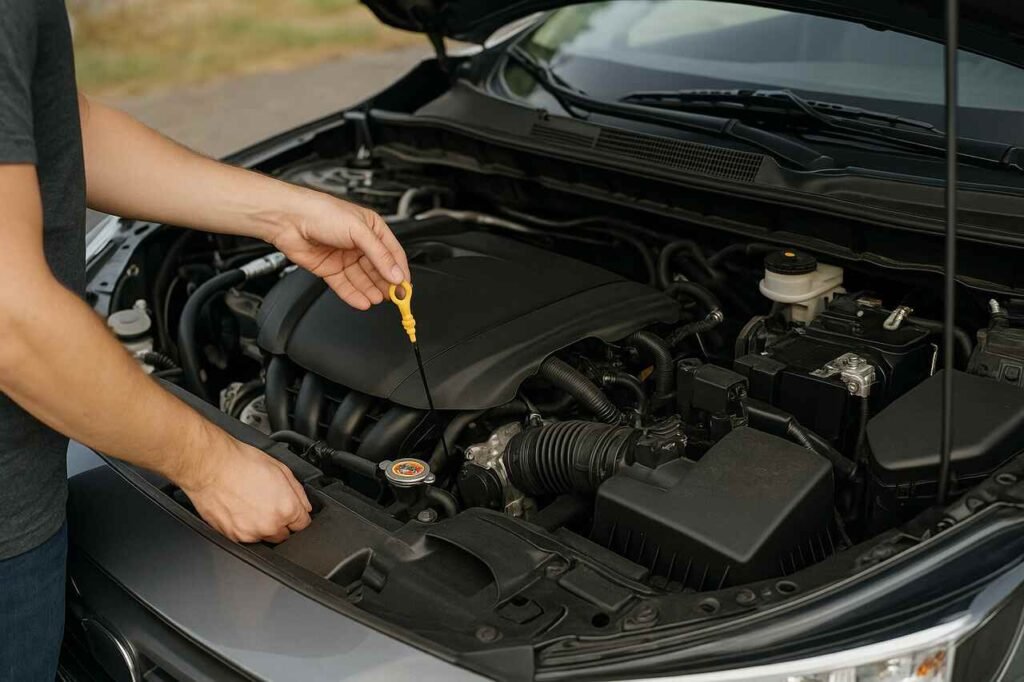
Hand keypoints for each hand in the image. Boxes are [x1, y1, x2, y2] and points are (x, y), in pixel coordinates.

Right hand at [180, 438, 312, 543]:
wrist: (211, 466)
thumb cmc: (242, 463)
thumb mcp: (281, 469)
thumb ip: (298, 493)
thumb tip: (305, 506)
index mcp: (286, 509)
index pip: (303, 525)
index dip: (298, 516)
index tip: (292, 511)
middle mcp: (270, 525)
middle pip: (285, 535)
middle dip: (281, 522)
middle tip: (268, 504)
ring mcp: (250, 534)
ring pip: (265, 538)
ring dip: (263, 527)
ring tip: (252, 505)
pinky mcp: (232, 536)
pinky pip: (245, 538)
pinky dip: (245, 528)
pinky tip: (239, 510)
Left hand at [270, 194, 410, 309]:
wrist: (289, 219)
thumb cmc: (322, 212)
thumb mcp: (359, 230)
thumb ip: (380, 255)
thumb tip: (396, 274)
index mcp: (372, 229)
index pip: (393, 254)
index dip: (400, 271)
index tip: (406, 287)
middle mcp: (359, 243)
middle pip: (379, 269)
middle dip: (387, 284)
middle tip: (396, 298)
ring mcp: (345, 257)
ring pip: (363, 280)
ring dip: (372, 291)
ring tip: (380, 300)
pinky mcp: (330, 269)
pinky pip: (345, 286)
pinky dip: (354, 295)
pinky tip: (363, 301)